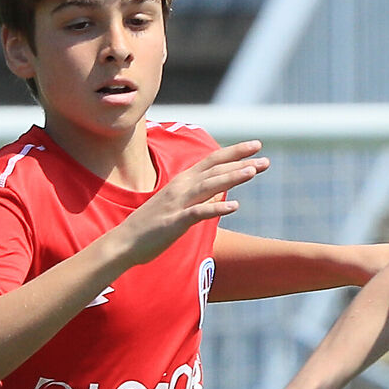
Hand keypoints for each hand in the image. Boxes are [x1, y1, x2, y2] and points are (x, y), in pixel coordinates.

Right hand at [111, 142, 267, 268]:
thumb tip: (221, 195)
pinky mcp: (175, 222)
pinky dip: (217, 209)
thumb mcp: (180, 208)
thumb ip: (201, 200)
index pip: (212, 162)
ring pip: (209, 186)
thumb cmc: (152, 227)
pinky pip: (199, 213)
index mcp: (182, 182)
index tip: (256, 146)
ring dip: (232, 177)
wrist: (124, 242)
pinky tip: (236, 206)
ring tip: (253, 171)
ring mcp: (178, 203)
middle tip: (264, 157)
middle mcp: (181, 187)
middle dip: (240, 161)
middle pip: (214, 169)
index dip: (234, 152)